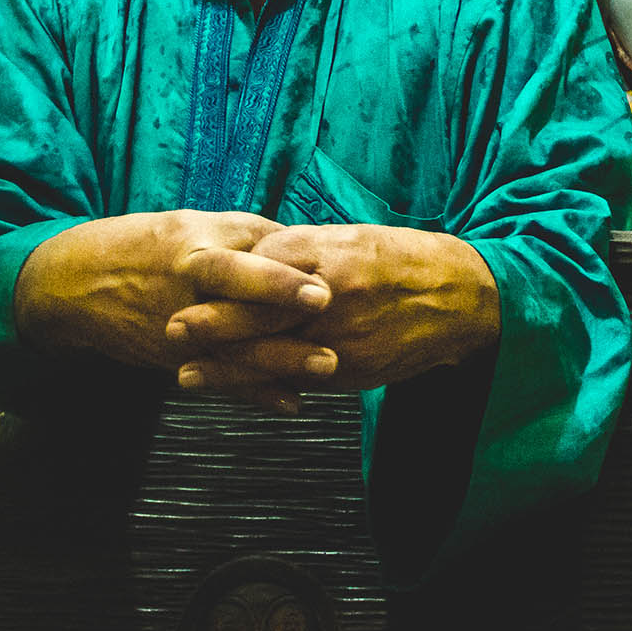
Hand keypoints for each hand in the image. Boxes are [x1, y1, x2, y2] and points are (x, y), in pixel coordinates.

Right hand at [13, 210, 328, 383]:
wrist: (76, 285)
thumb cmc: (147, 245)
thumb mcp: (193, 224)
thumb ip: (249, 233)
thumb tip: (303, 240)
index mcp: (193, 253)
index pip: (240, 265)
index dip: (279, 279)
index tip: (321, 289)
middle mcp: (187, 294)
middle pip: (240, 312)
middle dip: (282, 325)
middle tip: (327, 333)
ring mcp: (180, 331)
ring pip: (234, 352)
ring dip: (278, 364)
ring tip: (326, 368)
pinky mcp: (175, 358)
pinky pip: (220, 378)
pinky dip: (253, 393)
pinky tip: (291, 403)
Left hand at [167, 224, 498, 401]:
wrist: (460, 298)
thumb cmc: (397, 260)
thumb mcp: (349, 239)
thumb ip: (299, 251)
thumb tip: (249, 256)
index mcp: (330, 252)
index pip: (263, 265)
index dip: (223, 276)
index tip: (187, 277)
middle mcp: (334, 293)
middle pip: (262, 312)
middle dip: (214, 324)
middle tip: (171, 329)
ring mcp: (344, 336)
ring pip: (276, 355)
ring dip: (228, 367)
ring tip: (187, 375)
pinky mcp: (355, 369)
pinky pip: (302, 380)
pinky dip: (267, 386)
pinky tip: (237, 391)